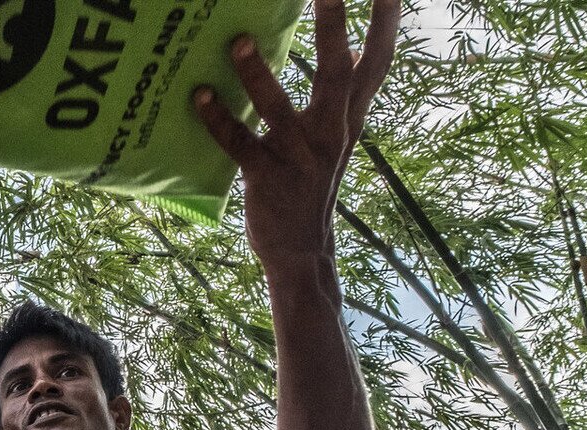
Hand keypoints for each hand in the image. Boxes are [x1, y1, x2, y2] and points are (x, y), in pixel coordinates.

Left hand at [192, 0, 399, 260]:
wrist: (302, 250)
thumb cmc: (312, 181)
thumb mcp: (336, 135)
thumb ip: (342, 92)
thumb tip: (355, 45)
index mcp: (348, 118)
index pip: (377, 63)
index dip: (385, 22)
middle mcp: (331, 132)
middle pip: (338, 73)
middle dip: (333, 28)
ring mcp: (299, 156)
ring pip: (279, 109)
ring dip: (257, 75)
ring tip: (238, 41)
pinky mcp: (267, 177)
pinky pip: (239, 144)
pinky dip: (218, 120)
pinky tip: (200, 96)